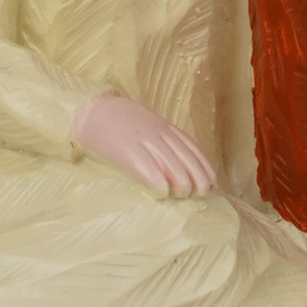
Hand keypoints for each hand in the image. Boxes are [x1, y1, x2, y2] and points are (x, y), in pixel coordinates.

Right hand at [72, 94, 216, 196]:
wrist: (94, 111)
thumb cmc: (121, 121)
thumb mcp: (149, 124)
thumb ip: (164, 138)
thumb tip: (181, 162)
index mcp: (165, 128)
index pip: (193, 148)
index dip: (204, 165)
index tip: (212, 180)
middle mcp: (160, 134)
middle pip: (187, 158)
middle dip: (198, 178)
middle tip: (202, 193)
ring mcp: (145, 142)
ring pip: (173, 165)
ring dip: (182, 184)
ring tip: (184, 195)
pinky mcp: (128, 152)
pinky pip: (149, 169)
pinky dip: (159, 183)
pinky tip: (163, 193)